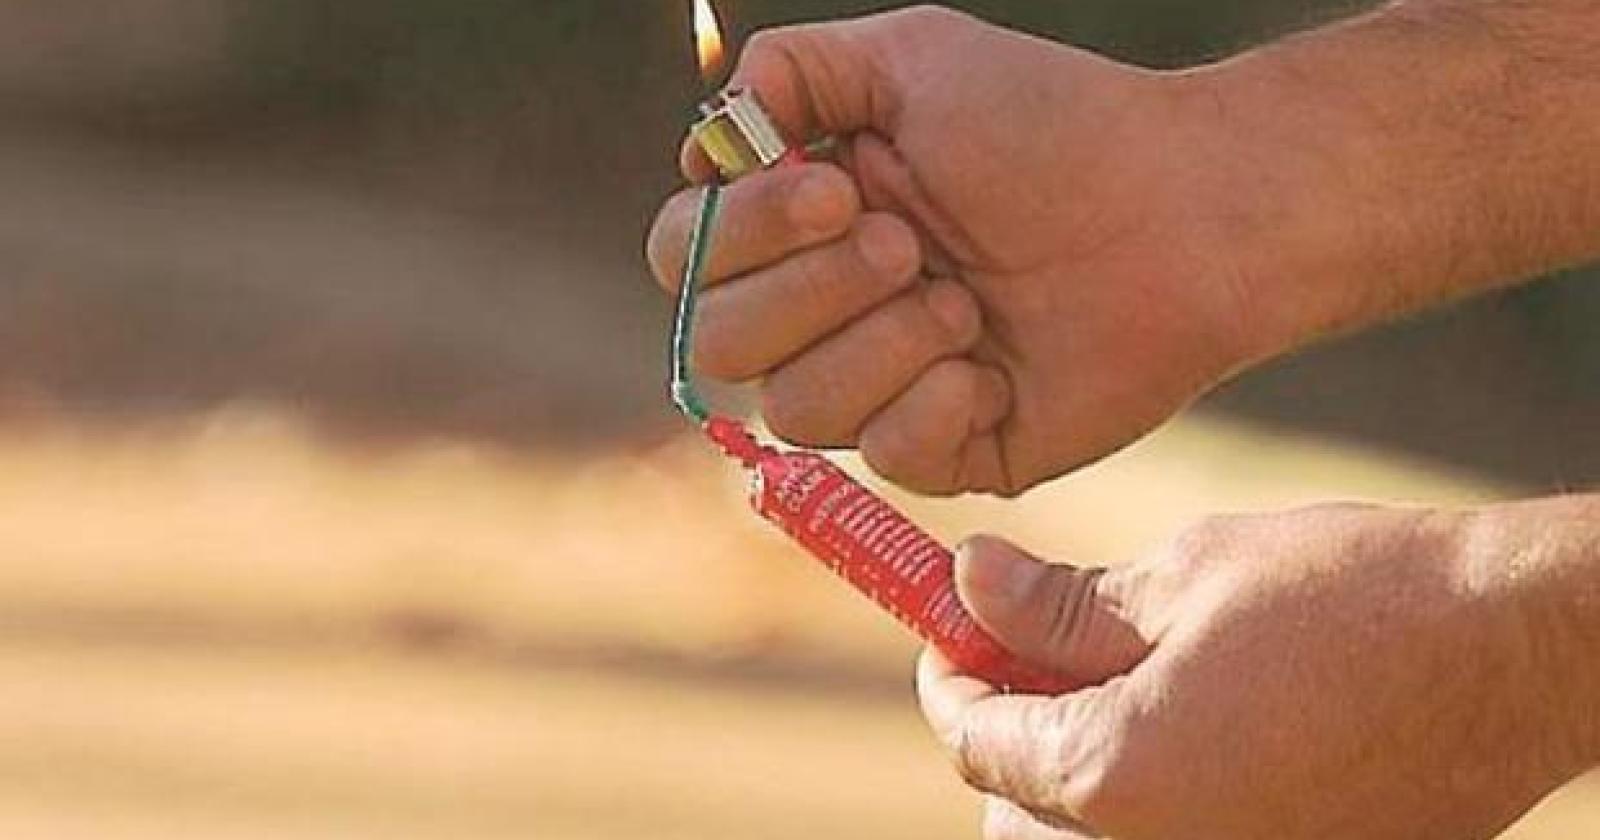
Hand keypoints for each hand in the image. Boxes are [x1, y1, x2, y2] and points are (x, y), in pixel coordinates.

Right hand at [648, 7, 1267, 495]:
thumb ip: (791, 73)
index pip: (686, 257)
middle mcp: (826, 310)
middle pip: (719, 346)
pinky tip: (997, 365)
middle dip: (811, 292)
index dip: (736, 236)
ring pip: (796, 411)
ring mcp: (883, 385)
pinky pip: (885, 458)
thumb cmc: (1054, 125)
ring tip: (969, 301)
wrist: (1183, 209)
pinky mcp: (947, 449)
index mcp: (803, 223)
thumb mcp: (913, 57)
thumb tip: (708, 142)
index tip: (836, 187)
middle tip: (911, 240)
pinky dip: (935, 403)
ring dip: (883, 344)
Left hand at [918, 503, 1599, 838]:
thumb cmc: (1355, 598)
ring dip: (1067, 785)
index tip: (955, 633)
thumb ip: (1057, 605)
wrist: (1514, 650)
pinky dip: (1142, 808)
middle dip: (1005, 742)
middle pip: (1014, 821)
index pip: (976, 743)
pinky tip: (1176, 731)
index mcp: (1116, 776)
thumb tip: (966, 585)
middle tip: (1029, 661)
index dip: (952, 678)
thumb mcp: (1184, 579)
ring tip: (1110, 690)